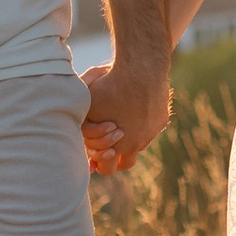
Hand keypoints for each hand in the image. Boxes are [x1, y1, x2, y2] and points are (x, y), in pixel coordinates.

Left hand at [82, 50, 169, 175]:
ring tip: (120, 127)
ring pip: (140, 145)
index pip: (106, 167)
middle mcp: (136, 143)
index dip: (98, 162)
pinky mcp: (161, 119)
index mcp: (116, 145)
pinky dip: (142, 122)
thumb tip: (74, 132)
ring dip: (131, 140)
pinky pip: (151, 126)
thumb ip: (83, 123)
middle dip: (115, 159)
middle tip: (108, 148)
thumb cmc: (108, 85)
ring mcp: (151, 132)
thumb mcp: (87, 104)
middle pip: (126, 164)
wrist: (140, 68)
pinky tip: (133, 108)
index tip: (94, 152)